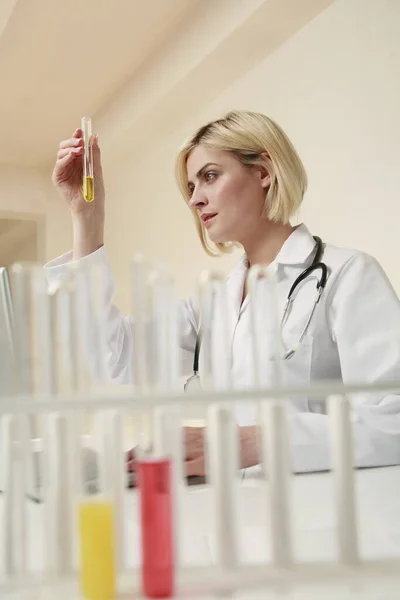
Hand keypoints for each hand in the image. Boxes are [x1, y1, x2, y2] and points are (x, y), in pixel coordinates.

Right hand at [52, 128, 104, 217]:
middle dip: (72, 141)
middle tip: (80, 141)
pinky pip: (59, 164)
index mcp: (80, 161)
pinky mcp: (58, 178)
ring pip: (61, 153)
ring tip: (79, 150)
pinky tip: (72, 156)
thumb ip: (94, 154)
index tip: (81, 130)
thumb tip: (94, 137)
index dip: (77, 137)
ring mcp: (64, 170)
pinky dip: (65, 158)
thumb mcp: (97, 169)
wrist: (91, 207)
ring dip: (69, 149)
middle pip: (66, 146)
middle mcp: (71, 163)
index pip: (76, 145)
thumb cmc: (95, 191)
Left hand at [126, 426, 259, 477]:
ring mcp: (195, 450)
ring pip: (166, 457)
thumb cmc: (231, 440)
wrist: (252, 440)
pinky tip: (156, 478)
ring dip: (148, 464)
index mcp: (189, 432)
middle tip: (122, 464)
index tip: (127, 454)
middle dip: (139, 456)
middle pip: (158, 446)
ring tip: (130, 472)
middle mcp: (189, 439)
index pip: (159, 438)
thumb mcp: (206, 436)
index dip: (142, 447)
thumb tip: (173, 451)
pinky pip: (182, 468)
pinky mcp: (204, 463)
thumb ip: (190, 442)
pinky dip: (168, 472)